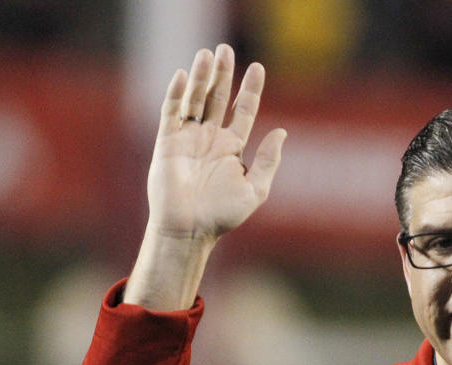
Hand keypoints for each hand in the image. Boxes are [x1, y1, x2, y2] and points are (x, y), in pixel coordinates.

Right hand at [125, 44, 285, 309]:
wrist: (191, 229)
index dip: (250, 89)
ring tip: (207, 54)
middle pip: (218, 97)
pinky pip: (172, 112)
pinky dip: (177, 94)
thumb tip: (283, 132)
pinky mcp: (168, 142)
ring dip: (201, 77)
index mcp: (233, 148)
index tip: (258, 67)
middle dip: (223, 74)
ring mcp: (188, 138)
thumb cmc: (223, 215)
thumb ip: (268, 161)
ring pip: (196, 100)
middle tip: (225, 48)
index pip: (243, 110)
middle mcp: (211, 139)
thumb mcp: (256, 189)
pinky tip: (183, 76)